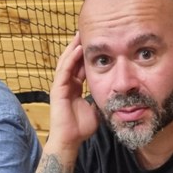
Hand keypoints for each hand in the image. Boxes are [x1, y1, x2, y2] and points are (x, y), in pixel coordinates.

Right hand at [47, 33, 99, 150]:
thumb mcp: (96, 110)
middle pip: (72, 60)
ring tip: (81, 34)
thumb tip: (114, 97)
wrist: (70, 140)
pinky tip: (78, 49)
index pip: (80, 67)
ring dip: (73, 48)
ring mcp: (60, 86)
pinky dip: (71, 59)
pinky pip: (65, 71)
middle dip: (78, 46)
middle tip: (86, 32)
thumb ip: (101, 100)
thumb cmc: (81, 128)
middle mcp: (66, 84)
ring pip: (66, 62)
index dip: (86, 56)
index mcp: (74, 88)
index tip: (95, 44)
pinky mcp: (58, 90)